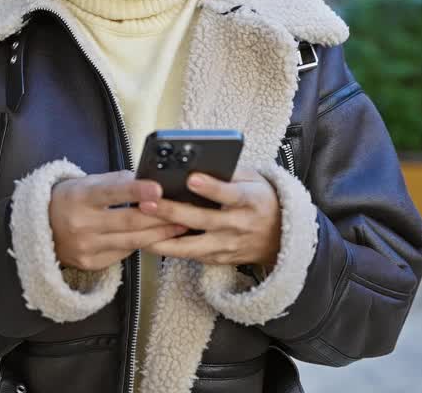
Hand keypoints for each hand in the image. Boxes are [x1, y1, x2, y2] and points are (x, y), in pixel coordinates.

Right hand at [49, 171, 187, 270]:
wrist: (40, 228)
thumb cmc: (70, 199)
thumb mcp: (86, 183)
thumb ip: (117, 182)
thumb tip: (149, 181)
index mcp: (80, 197)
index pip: (112, 192)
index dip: (137, 191)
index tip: (159, 188)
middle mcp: (81, 224)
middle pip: (129, 221)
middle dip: (161, 217)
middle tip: (184, 211)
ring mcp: (86, 247)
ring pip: (132, 241)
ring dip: (160, 234)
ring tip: (181, 226)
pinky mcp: (90, 263)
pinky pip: (124, 253)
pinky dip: (142, 244)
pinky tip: (158, 238)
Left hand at [139, 167, 280, 267]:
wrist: (281, 237)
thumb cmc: (261, 199)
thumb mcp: (253, 179)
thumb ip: (227, 173)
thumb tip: (195, 162)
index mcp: (250, 200)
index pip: (230, 194)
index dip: (211, 188)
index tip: (192, 179)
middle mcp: (239, 225)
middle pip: (203, 220)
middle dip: (172, 212)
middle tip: (147, 203)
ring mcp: (228, 246)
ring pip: (192, 246)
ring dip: (164, 237)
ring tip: (140, 229)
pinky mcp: (219, 259)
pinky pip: (191, 256)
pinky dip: (170, 249)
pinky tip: (149, 240)